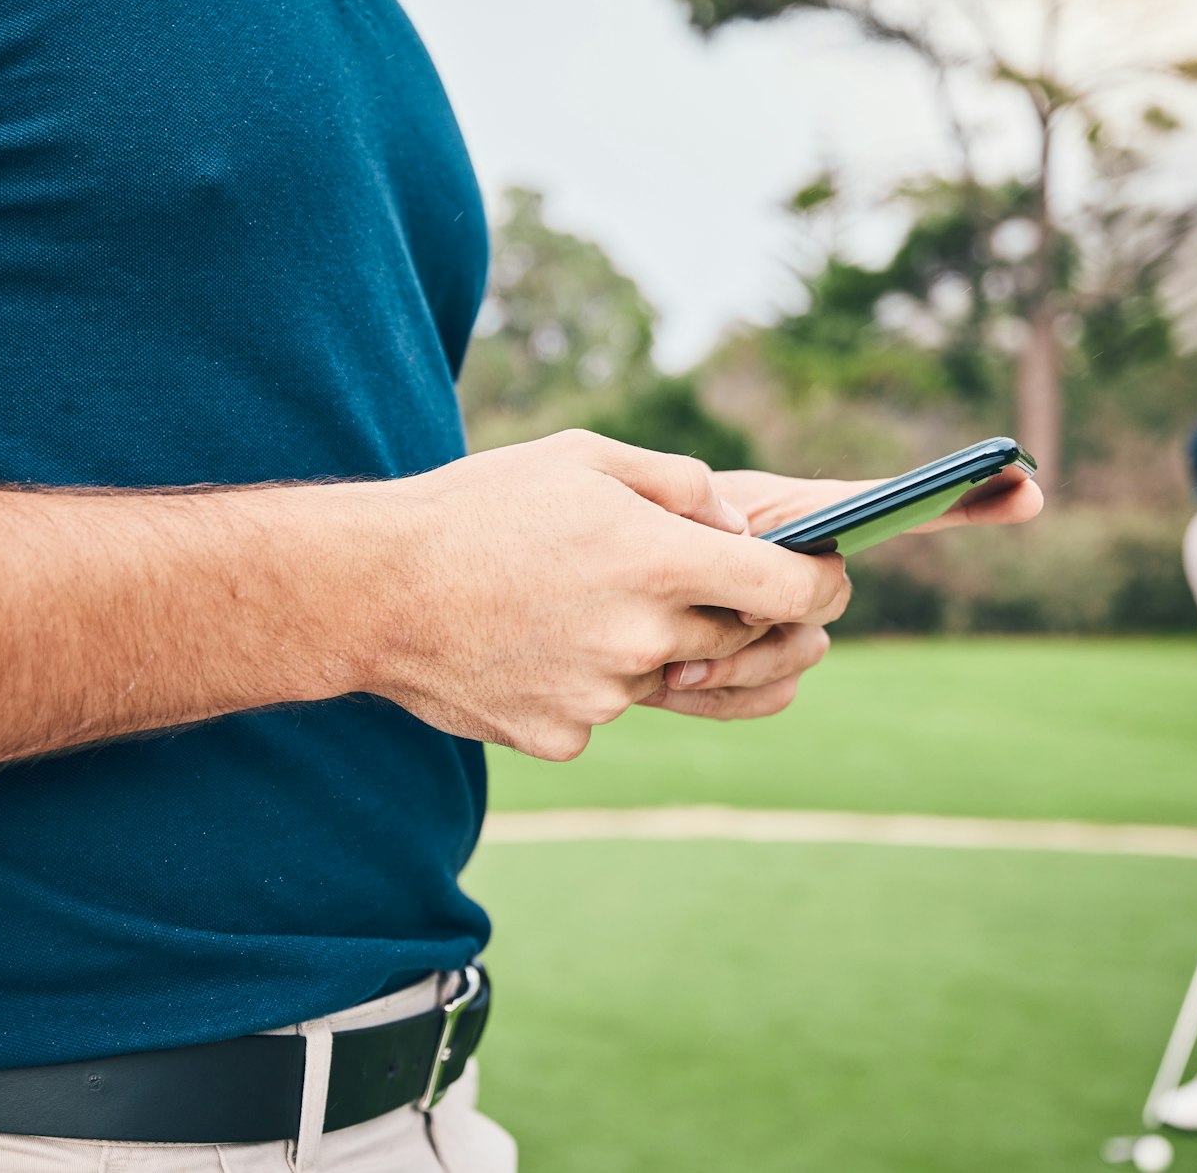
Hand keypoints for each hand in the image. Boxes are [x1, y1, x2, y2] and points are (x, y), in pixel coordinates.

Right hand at [366, 431, 850, 760]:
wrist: (370, 590)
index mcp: (659, 561)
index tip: (825, 578)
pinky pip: (604, 712)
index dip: (822, 585)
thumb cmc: (477, 508)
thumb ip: (679, 484)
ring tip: (572, 600)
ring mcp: (604, 698)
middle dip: (724, 609)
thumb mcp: (584, 459)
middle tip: (671, 576)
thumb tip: (740, 525)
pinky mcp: (563, 737)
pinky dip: (584, 681)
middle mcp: (643, 638)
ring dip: (644, 644)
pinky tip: (531, 642)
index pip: (790, 591)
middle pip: (734, 638)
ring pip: (664, 674)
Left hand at [630, 465, 1045, 720]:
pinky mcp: (753, 681)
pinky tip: (671, 685)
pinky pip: (775, 699)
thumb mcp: (663, 507)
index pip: (897, 505)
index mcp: (794, 516)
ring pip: (805, 657)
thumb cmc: (617, 535)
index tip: (1027, 489)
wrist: (571, 599)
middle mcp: (802, 573)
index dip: (966, 498)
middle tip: (713, 615)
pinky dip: (723, 697)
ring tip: (674, 656)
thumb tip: (776, 567)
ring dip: (738, 661)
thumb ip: (729, 527)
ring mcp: (782, 631)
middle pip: (831, 599)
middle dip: (774, 613)